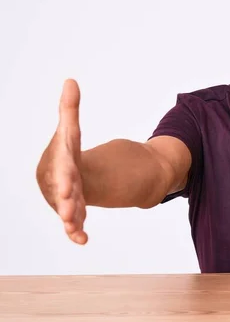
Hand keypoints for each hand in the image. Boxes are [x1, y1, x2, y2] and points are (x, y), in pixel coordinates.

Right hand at [36, 79, 87, 244]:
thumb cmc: (66, 153)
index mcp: (54, 162)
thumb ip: (70, 110)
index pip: (60, 166)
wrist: (64, 176)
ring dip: (70, 217)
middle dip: (64, 197)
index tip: (67, 181)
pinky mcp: (70, 213)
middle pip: (61, 189)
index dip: (63, 173)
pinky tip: (83, 240)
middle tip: (66, 204)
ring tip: (75, 225)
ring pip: (66, 209)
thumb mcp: (69, 132)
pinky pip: (72, 224)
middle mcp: (54, 183)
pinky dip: (76, 232)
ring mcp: (60, 200)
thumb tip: (71, 80)